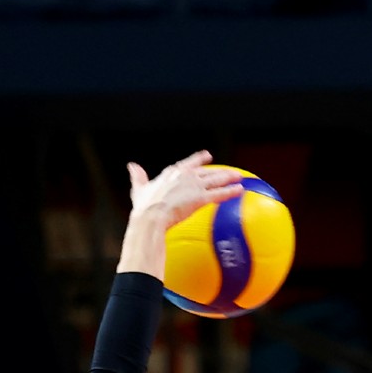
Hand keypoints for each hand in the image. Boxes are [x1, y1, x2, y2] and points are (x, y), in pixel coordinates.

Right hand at [125, 152, 246, 230]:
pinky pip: (219, 193)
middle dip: (220, 172)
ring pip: (216, 180)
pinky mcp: (200, 198)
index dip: (199, 159)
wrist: (151, 216)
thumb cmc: (144, 206)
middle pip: (207, 172)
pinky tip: (239, 191)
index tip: (208, 156)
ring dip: (229, 178)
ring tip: (240, 178)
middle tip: (232, 171)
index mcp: (172, 173)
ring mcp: (194, 186)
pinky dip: (230, 191)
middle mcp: (185, 176)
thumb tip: (131, 165)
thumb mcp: (139, 188)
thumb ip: (138, 176)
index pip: (189, 163)